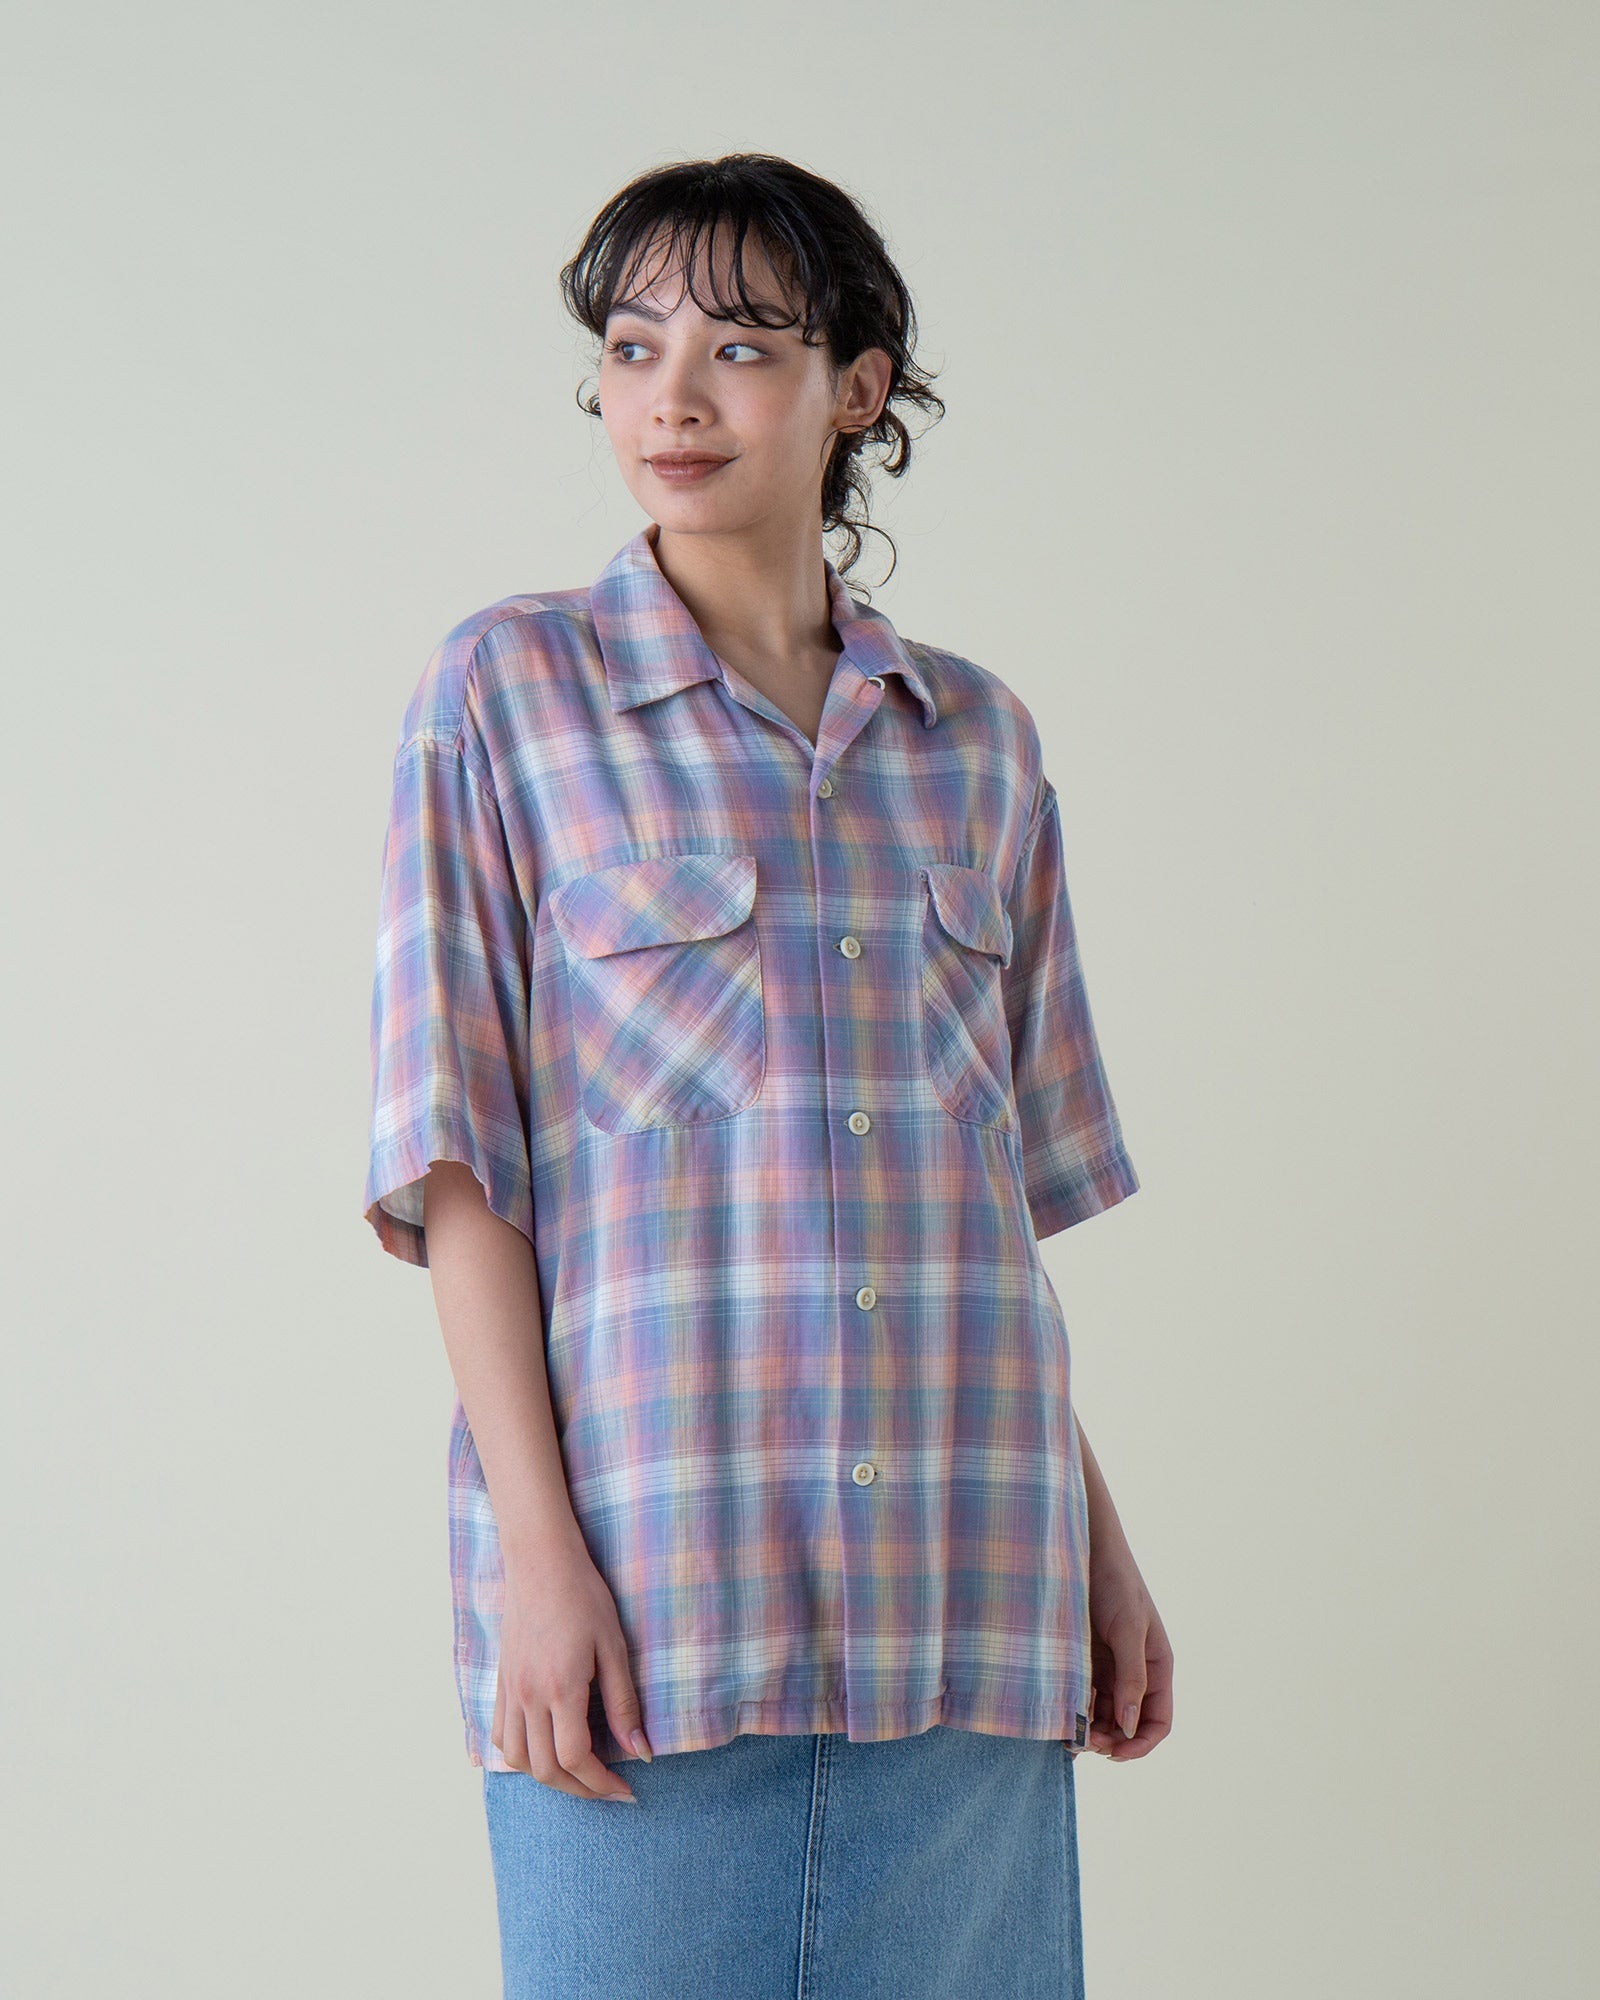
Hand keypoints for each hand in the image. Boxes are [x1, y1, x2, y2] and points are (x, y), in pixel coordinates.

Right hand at [491, 1539, 653, 1801]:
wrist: (541, 1562)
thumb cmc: (584, 1597)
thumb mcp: (615, 1646)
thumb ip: (624, 1703)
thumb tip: (640, 1752)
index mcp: (560, 1688)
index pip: (576, 1758)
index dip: (602, 1783)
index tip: (626, 1789)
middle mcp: (528, 1696)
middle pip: (545, 1769)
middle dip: (579, 1789)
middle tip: (608, 1790)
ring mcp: (509, 1690)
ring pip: (517, 1759)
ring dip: (548, 1777)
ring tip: (578, 1775)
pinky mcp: (501, 1682)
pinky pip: (500, 1735)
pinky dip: (520, 1756)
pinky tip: (543, 1750)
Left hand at [1085, 1543, 1173, 1761]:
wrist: (1084, 1547)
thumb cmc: (1114, 1582)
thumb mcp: (1127, 1628)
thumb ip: (1131, 1676)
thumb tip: (1128, 1725)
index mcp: (1156, 1667)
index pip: (1158, 1721)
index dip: (1140, 1744)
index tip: (1113, 1755)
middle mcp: (1134, 1672)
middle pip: (1127, 1725)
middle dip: (1109, 1741)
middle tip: (1082, 1743)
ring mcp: (1107, 1668)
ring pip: (1102, 1715)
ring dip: (1089, 1730)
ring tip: (1068, 1734)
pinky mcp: (1082, 1661)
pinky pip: (1082, 1696)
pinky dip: (1074, 1710)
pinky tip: (1059, 1712)